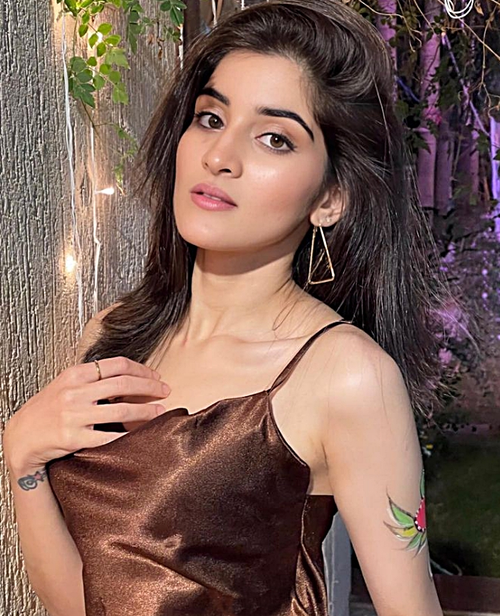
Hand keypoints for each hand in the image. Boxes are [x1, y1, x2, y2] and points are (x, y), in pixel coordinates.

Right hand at [3, 357, 170, 472]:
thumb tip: (129, 376)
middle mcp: (75, 392)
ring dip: (147, 410)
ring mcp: (74, 415)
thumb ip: (93, 379)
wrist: (22, 437)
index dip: (142, 369)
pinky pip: (109, 435)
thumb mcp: (66, 385)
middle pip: (124, 384)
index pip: (117, 365)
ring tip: (160, 412)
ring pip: (121, 408)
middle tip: (166, 391)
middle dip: (150, 387)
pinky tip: (142, 433)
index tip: (156, 376)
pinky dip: (129, 434)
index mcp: (75, 374)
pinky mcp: (74, 437)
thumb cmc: (48, 410)